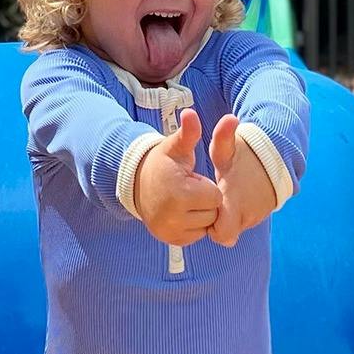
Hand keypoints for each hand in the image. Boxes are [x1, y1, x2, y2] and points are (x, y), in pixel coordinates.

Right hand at [135, 108, 221, 246]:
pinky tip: (181, 212)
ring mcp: (171, 231)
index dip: (207, 186)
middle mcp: (173, 216)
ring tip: (185, 201)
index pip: (215, 197)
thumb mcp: (175, 147)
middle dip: (206, 201)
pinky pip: (197, 236)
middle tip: (188, 191)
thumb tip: (191, 113)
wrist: (138, 185)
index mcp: (178, 193)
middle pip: (212, 213)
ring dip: (200, 214)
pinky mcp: (171, 240)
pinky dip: (193, 225)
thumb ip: (188, 133)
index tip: (192, 179)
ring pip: (206, 225)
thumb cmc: (162, 163)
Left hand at [206, 114, 276, 247]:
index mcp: (237, 203)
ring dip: (227, 218)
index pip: (222, 235)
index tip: (208, 210)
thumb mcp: (230, 148)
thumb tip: (229, 117)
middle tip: (212, 203)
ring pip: (234, 228)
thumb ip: (223, 137)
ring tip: (223, 198)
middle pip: (225, 234)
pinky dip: (237, 215)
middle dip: (217, 223)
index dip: (212, 227)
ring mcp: (255, 217)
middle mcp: (247, 215)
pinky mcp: (259, 216)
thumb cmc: (246, 155)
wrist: (277, 158)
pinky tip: (232, 199)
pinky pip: (243, 222)